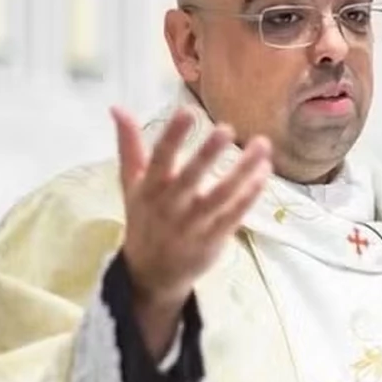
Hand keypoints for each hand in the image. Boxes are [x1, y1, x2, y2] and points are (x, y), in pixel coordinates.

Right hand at [112, 106, 271, 357]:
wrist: (151, 274)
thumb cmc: (144, 219)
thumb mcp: (131, 184)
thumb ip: (129, 146)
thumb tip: (117, 107)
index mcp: (149, 189)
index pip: (159, 158)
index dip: (173, 135)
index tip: (188, 110)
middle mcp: (170, 206)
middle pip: (190, 177)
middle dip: (208, 154)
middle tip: (227, 128)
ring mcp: (194, 224)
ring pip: (221, 195)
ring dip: (243, 170)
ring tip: (262, 145)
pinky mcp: (214, 239)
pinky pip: (235, 214)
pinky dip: (250, 195)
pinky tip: (264, 173)